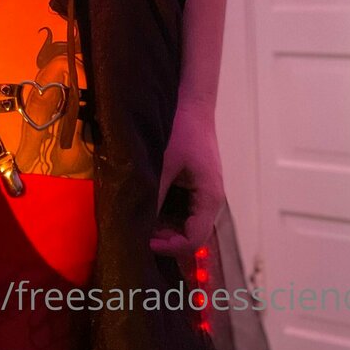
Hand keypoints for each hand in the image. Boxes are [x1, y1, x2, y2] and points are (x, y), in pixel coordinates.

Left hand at [150, 100, 224, 257]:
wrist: (192, 103)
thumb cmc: (182, 130)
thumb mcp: (164, 163)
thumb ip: (154, 194)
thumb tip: (139, 224)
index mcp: (209, 198)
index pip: (194, 240)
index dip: (170, 247)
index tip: (145, 242)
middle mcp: (210, 200)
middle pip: (191, 235)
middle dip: (166, 238)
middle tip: (139, 231)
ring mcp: (203, 192)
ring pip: (185, 222)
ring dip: (164, 225)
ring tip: (141, 219)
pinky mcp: (194, 184)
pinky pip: (182, 208)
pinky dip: (166, 211)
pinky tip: (147, 205)